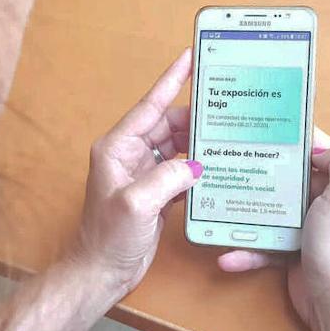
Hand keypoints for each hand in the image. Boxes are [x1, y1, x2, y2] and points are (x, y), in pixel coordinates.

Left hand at [72, 49, 202, 294]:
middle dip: (195, 116)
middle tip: (226, 106)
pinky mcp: (155, 192)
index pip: (149, 106)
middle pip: (168, 124)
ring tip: (228, 133)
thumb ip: (166, 178)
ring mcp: (143, 173)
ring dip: (200, 142)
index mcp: (117, 147)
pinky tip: (218, 166)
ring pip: (178, 146)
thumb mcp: (135, 204)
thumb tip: (195, 166)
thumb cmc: (107, 239)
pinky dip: (199, 167)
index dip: (171, 80)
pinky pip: (181, 170)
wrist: (101, 273)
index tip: (189, 57)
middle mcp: (129, 155)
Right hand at [218, 128, 329, 330]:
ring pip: (272, 211)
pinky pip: (266, 245)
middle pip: (288, 179)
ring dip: (246, 213)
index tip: (261, 128)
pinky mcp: (294, 254)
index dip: (292, 137)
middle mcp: (328, 204)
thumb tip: (318, 149)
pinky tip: (228, 254)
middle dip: (261, 172)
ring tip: (219, 207)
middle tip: (230, 161)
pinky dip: (247, 249)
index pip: (318, 150)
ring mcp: (310, 230)